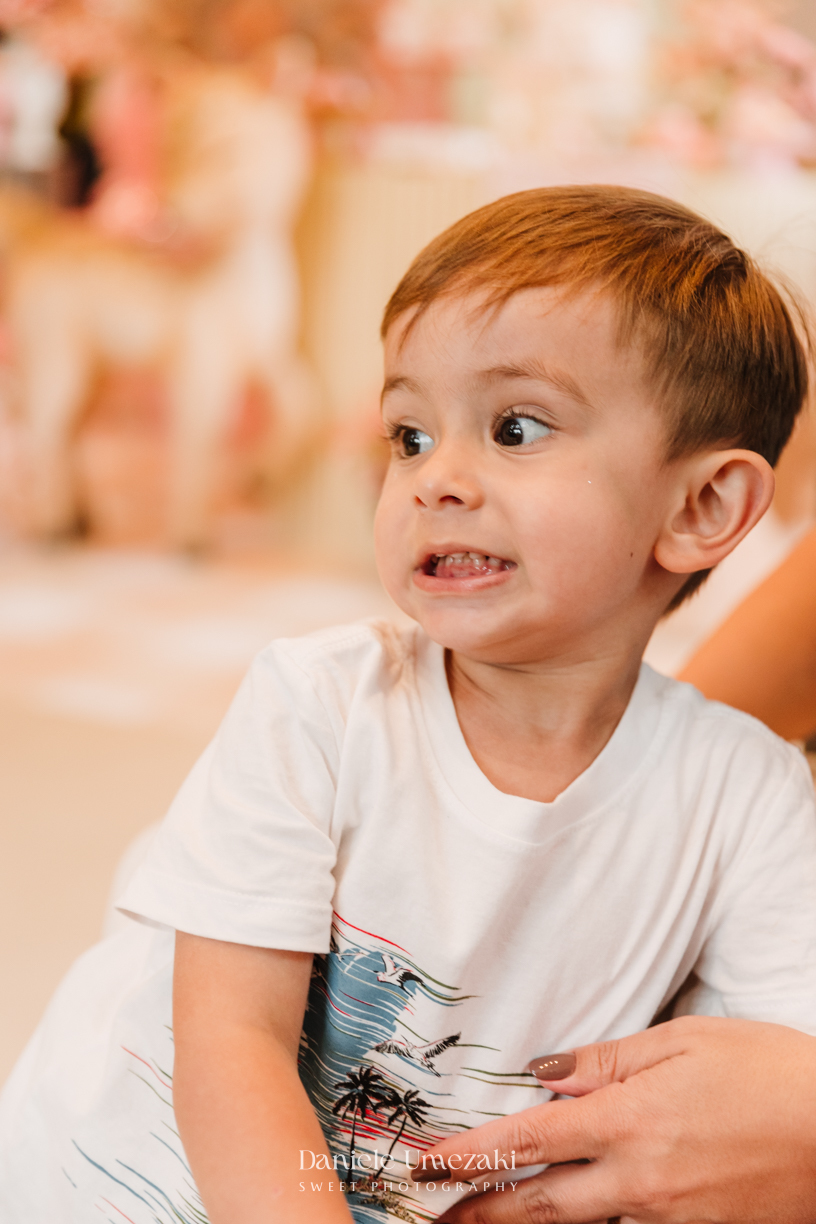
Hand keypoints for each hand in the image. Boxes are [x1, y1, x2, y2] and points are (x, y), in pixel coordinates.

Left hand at [412, 1016, 815, 1222]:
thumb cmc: (767, 1072)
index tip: (422, 1166)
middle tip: (433, 1220)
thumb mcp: (685, 1041)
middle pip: (538, 1206)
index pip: (526, 1140)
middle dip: (477, 1216)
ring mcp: (667, 1219)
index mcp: (628, 1120)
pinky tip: (577, 1218)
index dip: (467, 1156)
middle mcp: (638, 1180)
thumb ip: (608, 1059)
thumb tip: (544, 1071)